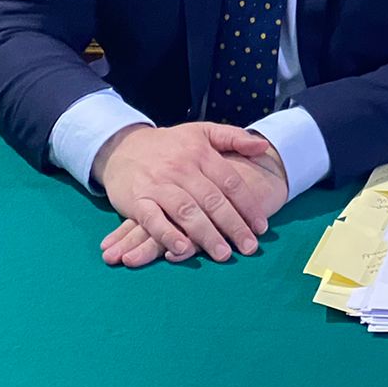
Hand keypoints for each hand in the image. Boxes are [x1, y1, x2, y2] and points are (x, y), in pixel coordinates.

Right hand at [93, 121, 286, 266]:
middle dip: (233, 226)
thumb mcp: (202, 132)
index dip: (248, 205)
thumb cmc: (170, 145)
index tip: (262, 227)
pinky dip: (168, 235)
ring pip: (187, 211)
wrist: (123, 146)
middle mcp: (181, 168)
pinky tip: (183, 249)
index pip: (230, 182)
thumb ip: (233, 138)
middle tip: (250, 247)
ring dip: (206, 234)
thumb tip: (264, 147)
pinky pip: (153, 220)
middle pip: (212, 200)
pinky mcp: (137, 200)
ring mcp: (159, 184)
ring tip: (224, 254)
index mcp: (200, 153)